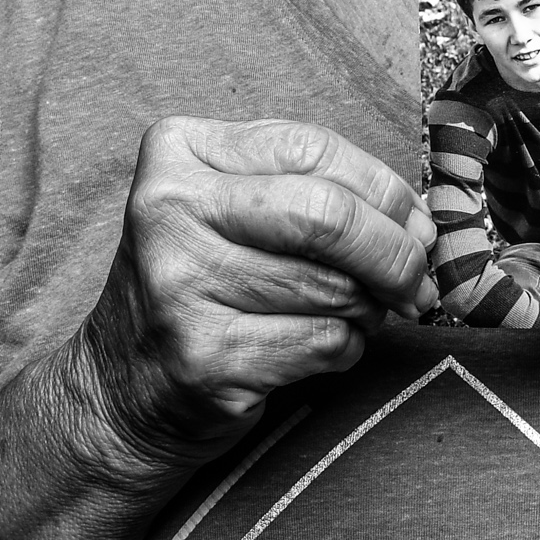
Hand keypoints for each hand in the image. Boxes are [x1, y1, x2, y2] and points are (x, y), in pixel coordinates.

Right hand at [72, 117, 434, 467]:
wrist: (118, 390)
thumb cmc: (202, 286)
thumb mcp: (235, 210)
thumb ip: (317, 192)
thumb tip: (421, 225)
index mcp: (178, 151)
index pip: (313, 149)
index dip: (384, 190)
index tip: (416, 226)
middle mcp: (168, 210)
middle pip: (327, 216)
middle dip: (395, 253)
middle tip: (416, 282)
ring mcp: (179, 286)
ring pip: (334, 287)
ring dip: (366, 308)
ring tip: (343, 314)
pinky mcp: (202, 357)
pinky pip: (323, 342)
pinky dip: (342, 349)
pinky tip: (310, 349)